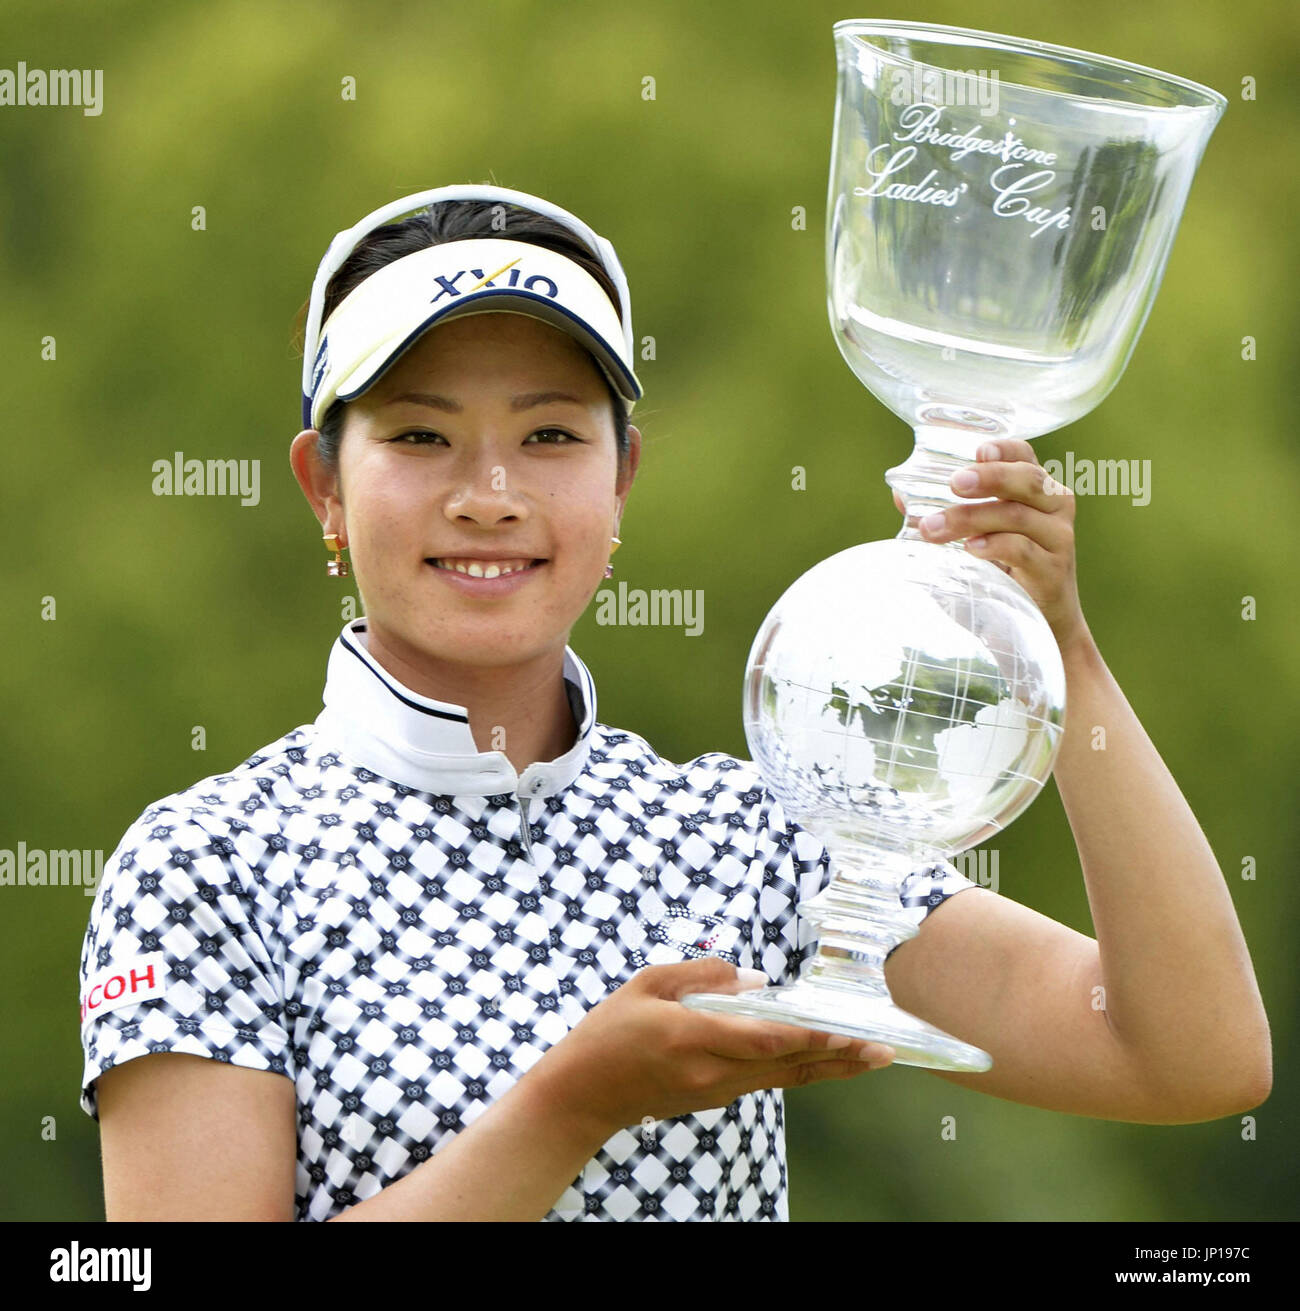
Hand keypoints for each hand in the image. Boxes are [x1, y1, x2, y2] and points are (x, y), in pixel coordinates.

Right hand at [535, 959, 895, 1134]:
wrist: (582, 1095)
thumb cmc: (608, 1032)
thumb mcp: (647, 984)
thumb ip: (703, 974)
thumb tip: (755, 979)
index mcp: (695, 1038)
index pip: (768, 1040)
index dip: (814, 1036)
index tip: (851, 1031)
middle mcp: (714, 1072)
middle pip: (789, 1065)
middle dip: (840, 1057)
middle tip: (884, 1049)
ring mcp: (716, 1090)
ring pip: (783, 1077)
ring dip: (827, 1067)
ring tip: (868, 1056)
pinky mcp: (714, 1097)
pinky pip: (764, 1079)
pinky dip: (796, 1067)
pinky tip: (817, 1056)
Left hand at [892, 438, 1090, 655]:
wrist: (1044, 626)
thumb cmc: (1005, 572)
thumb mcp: (977, 537)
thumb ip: (947, 514)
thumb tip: (902, 497)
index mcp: (1038, 492)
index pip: (1026, 458)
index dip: (1004, 450)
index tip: (976, 451)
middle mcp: (1055, 508)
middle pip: (1027, 480)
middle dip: (988, 478)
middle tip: (954, 484)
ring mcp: (1058, 538)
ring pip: (1017, 514)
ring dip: (970, 518)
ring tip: (933, 529)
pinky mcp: (1053, 570)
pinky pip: (1023, 549)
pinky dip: (994, 545)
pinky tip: (970, 549)